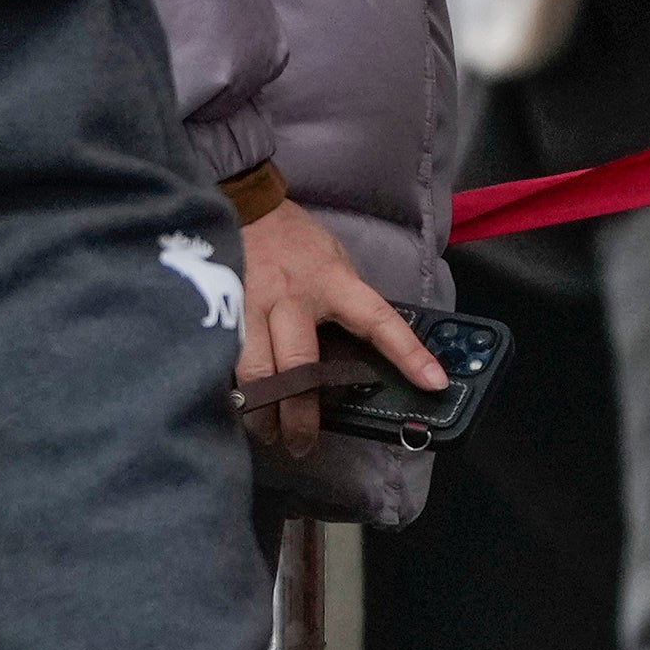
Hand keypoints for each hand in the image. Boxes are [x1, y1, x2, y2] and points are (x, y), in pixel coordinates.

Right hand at [235, 194, 441, 459]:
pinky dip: (228, 387)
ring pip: (252, 370)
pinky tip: (229, 406)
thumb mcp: (336, 263)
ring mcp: (249, 306)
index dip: (408, 354)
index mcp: (332, 284)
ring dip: (259, 410)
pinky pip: (221, 357)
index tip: (433, 384)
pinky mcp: (217, 310)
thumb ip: (349, 302)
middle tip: (301, 444)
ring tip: (264, 434)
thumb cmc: (296, 239)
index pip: (379, 322)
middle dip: (299, 413)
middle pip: (298, 367)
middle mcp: (291, 299)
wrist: (243, 205)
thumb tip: (368, 347)